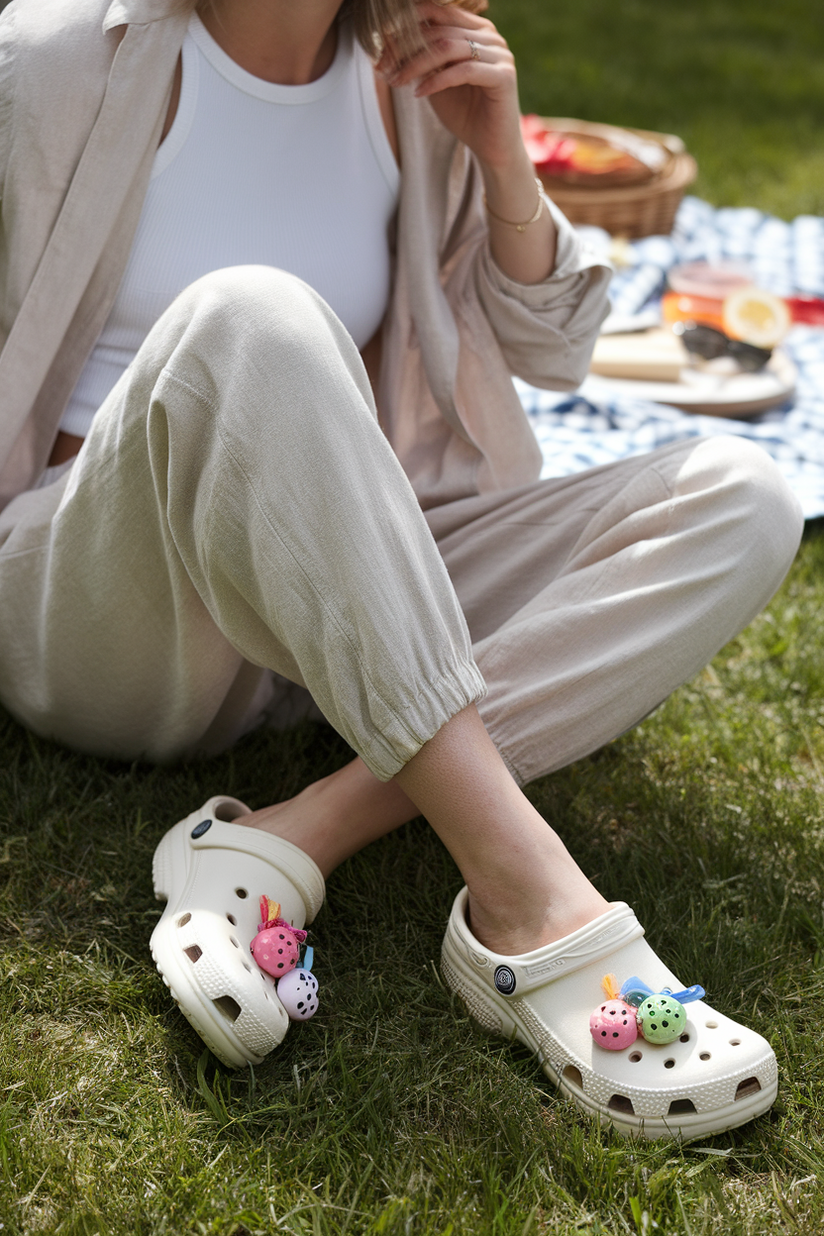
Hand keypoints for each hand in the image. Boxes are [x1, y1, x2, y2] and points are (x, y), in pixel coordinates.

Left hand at [376, 0, 526, 175]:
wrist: (491, 146)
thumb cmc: (465, 113)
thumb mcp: (436, 81)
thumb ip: (422, 60)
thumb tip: (389, 42)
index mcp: (474, 29)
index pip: (437, 13)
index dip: (406, 26)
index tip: (382, 47)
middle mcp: (490, 35)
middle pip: (439, 31)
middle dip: (406, 49)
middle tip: (383, 67)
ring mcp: (499, 54)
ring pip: (449, 47)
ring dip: (417, 64)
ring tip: (397, 80)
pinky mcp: (504, 76)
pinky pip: (463, 71)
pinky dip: (437, 81)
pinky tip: (419, 92)